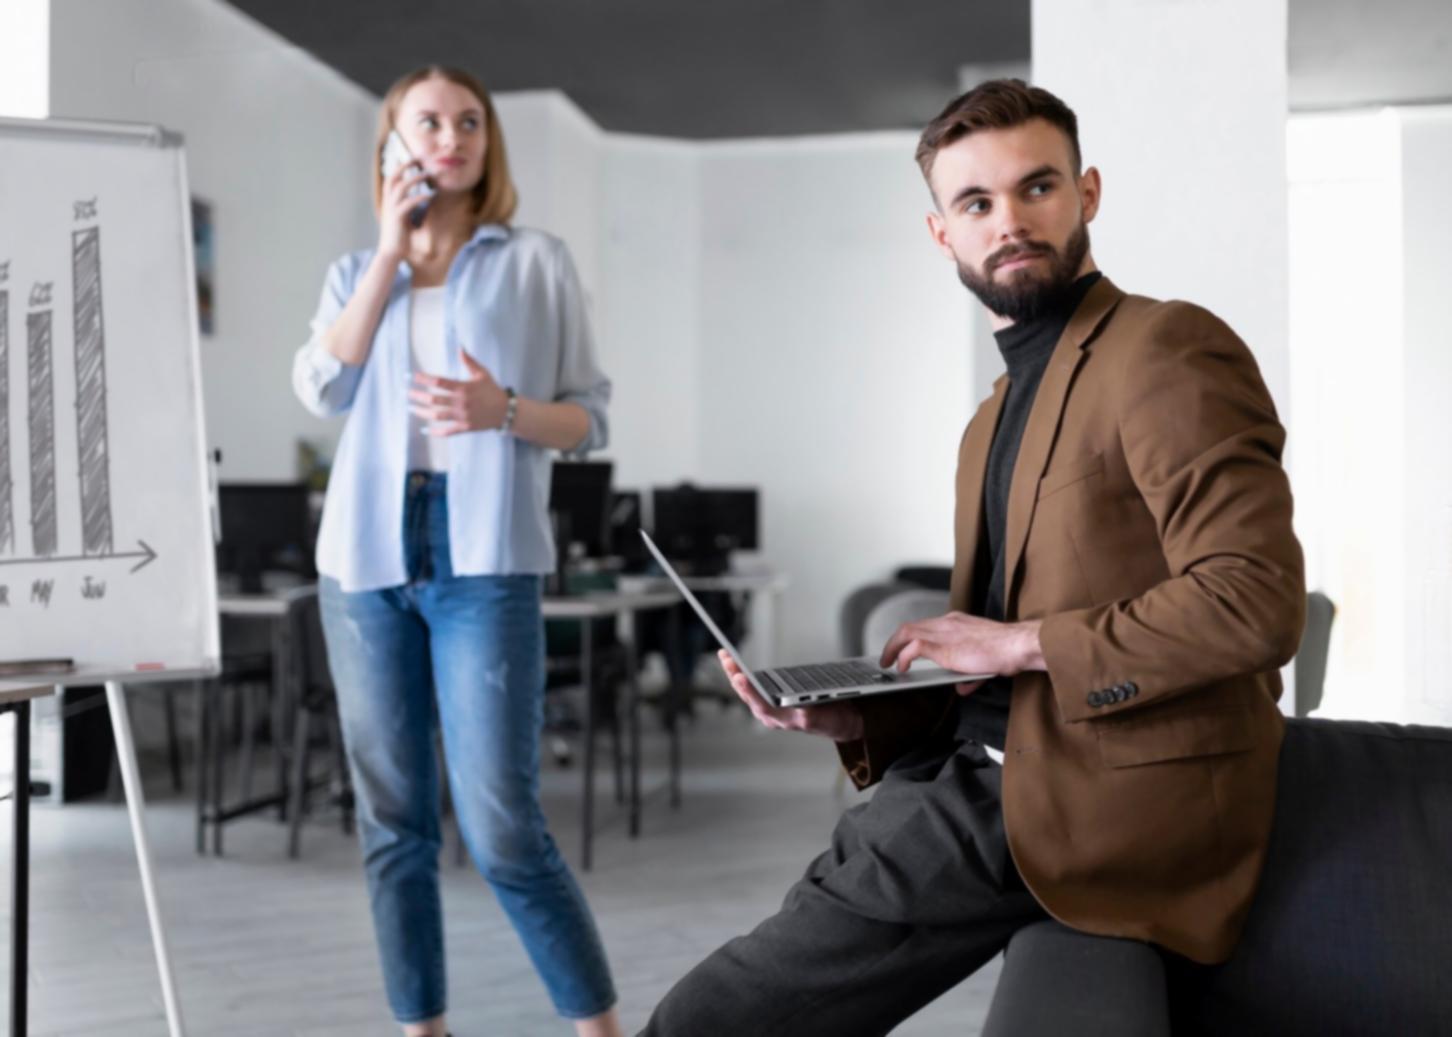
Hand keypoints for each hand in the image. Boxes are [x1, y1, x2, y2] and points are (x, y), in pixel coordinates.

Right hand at [377, 159, 432, 258]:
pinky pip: (409, 202)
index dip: (399, 167)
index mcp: (388, 201)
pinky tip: (429, 195)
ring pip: (401, 186)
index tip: (410, 160)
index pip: (391, 179)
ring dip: (414, 178)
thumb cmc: (398, 237)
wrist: (390, 252)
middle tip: (417, 158)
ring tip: (427, 174)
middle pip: (392, 177)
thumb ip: (406, 206)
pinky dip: (419, 197)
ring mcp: (391, 209)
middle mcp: (387, 202)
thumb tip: (418, 197)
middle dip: (404, 165)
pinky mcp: (397, 217)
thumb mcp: (402, 218)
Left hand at [408, 352, 509, 434]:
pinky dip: (435, 432)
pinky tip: (425, 430)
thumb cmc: (492, 390)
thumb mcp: (482, 373)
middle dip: (418, 396)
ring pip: (436, 415)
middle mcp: (461, 402)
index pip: (439, 382)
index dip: (424, 378)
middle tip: (408, 393)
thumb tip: (460, 347)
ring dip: (422, 412)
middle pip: (434, 399)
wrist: (505, 411)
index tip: (414, 376)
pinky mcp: (465, 427)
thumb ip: (469, 361)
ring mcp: (462, 416)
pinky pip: (447, 431)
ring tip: (411, 408)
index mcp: (463, 387)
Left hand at [718, 650, 863, 741]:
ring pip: (748, 692)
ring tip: (726, 657)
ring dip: (735, 674)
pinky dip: (744, 677)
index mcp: (784, 720)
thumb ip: (811, 717)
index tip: (739, 676)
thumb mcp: (826, 719)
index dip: (750, 691)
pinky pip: (753, 690)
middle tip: (726, 657)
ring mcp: (772, 710)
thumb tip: (802, 713)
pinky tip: (738, 668)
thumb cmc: (834, 720)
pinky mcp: (774, 703)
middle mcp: (773, 717)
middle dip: (735, 675)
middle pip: (748, 696)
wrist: (841, 723)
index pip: (761, 705)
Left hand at [878, 612, 1043, 686]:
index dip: (910, 637)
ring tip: (887, 663)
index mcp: (956, 622)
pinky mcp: (943, 646)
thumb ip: (969, 675)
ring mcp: (944, 632)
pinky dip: (904, 656)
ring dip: (892, 648)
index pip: (925, 626)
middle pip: (910, 627)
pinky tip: (902, 667)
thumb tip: (962, 688)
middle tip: (887, 657)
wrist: (1016, 646)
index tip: (903, 648)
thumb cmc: (1006, 651)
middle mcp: (947, 623)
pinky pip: (914, 647)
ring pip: (906, 633)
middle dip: (894, 642)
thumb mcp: (983, 662)